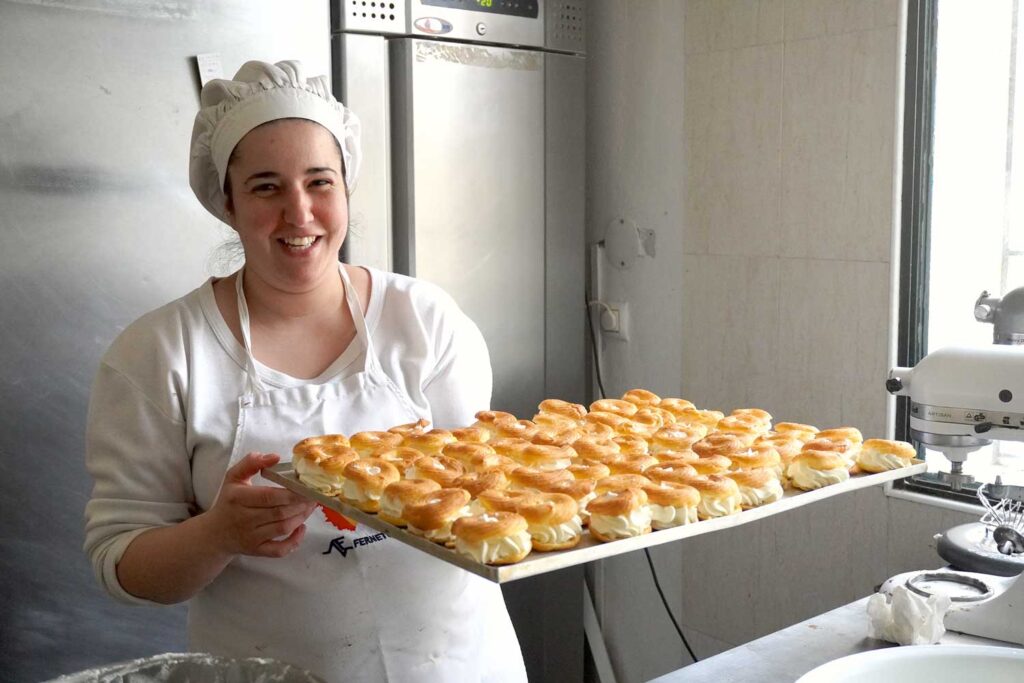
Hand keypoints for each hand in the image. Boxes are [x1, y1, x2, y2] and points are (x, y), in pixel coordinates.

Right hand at [202, 452, 317, 558]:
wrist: (215, 534)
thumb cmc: (229, 501)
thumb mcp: (234, 477)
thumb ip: (251, 463)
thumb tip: (275, 457)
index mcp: (238, 498)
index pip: (269, 496)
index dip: (292, 492)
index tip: (306, 486)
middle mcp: (244, 519)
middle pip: (280, 512)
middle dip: (301, 504)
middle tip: (314, 495)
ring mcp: (251, 537)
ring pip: (283, 528)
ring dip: (301, 517)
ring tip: (310, 506)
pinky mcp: (257, 551)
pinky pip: (279, 550)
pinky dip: (294, 541)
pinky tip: (302, 528)